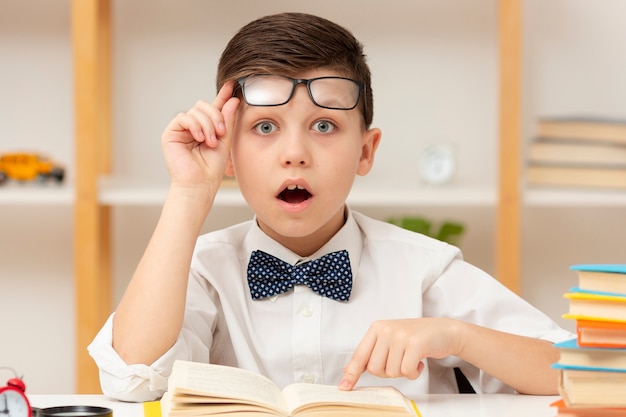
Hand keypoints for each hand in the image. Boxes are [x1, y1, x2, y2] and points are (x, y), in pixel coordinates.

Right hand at [161, 80, 239, 189]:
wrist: (199, 184)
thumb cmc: (211, 168)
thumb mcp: (225, 141)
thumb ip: (227, 120)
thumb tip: (232, 100)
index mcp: (207, 128)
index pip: (214, 107)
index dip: (222, 95)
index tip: (232, 85)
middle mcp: (193, 126)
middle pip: (204, 105)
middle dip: (216, 117)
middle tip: (221, 133)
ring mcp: (182, 129)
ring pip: (196, 110)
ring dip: (207, 125)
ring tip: (211, 142)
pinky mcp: (171, 133)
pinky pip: (184, 117)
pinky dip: (195, 126)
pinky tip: (200, 138)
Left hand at [339, 318, 462, 389]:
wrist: (443, 330)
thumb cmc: (416, 337)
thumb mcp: (391, 339)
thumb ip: (373, 352)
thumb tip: (350, 370)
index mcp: (377, 328)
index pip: (360, 355)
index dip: (352, 373)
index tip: (345, 386)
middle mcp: (386, 330)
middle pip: (374, 368)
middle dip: (387, 372)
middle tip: (400, 362)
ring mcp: (400, 336)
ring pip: (390, 372)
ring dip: (402, 371)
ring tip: (411, 358)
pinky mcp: (415, 344)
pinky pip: (406, 371)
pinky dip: (414, 373)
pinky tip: (419, 361)